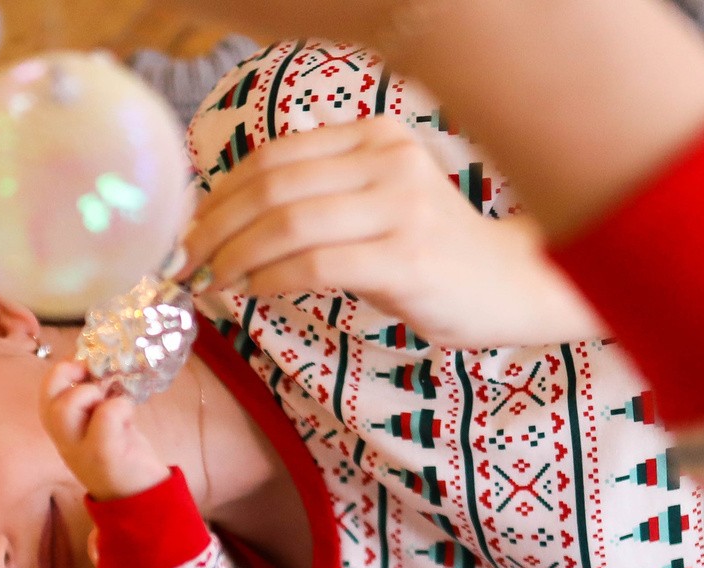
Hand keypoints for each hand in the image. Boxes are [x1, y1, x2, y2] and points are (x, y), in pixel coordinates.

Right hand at [41, 359, 173, 501]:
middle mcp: (66, 442)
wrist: (143, 500)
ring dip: (92, 392)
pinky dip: (121, 405)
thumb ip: (98, 402)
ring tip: (112, 400)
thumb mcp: (104, 426)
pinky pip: (106, 415)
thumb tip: (106, 365)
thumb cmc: (124, 456)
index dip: (63, 370)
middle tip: (96, 376)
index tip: (86, 363)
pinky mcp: (104, 455)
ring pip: (66, 407)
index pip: (47, 394)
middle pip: (50, 400)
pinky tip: (130, 416)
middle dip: (70, 376)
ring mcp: (82, 451)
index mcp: (64, 432)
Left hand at [181, 116, 599, 349]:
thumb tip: (228, 222)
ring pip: (286, 223)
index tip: (188, 230)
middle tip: (184, 263)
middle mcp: (386, 160)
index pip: (274, 156)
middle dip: (214, 227)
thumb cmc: (437, 255)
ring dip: (233, 257)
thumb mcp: (377, 207)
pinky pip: (315, 263)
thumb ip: (319, 201)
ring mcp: (399, 206)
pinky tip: (251, 294)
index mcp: (374, 137)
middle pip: (271, 186)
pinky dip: (269, 279)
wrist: (520, 285)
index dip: (219, 193)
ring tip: (209, 284)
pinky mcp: (406, 258)